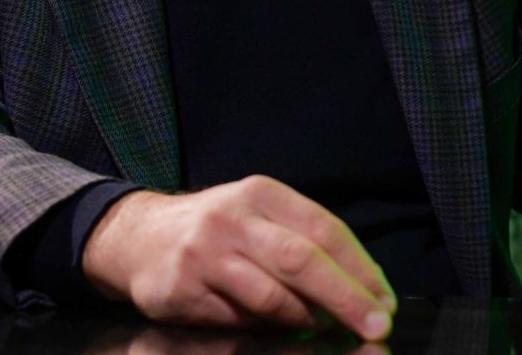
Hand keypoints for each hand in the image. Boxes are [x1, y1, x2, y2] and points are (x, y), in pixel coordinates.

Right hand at [81, 175, 396, 340]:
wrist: (137, 236)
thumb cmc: (217, 230)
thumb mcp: (258, 215)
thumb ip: (302, 242)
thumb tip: (361, 290)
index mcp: (262, 193)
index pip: (325, 228)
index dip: (360, 268)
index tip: (384, 299)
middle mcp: (234, 217)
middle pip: (302, 260)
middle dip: (346, 297)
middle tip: (376, 324)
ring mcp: (206, 253)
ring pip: (272, 296)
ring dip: (305, 319)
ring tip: (321, 328)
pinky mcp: (183, 288)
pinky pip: (238, 319)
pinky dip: (264, 328)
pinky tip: (273, 327)